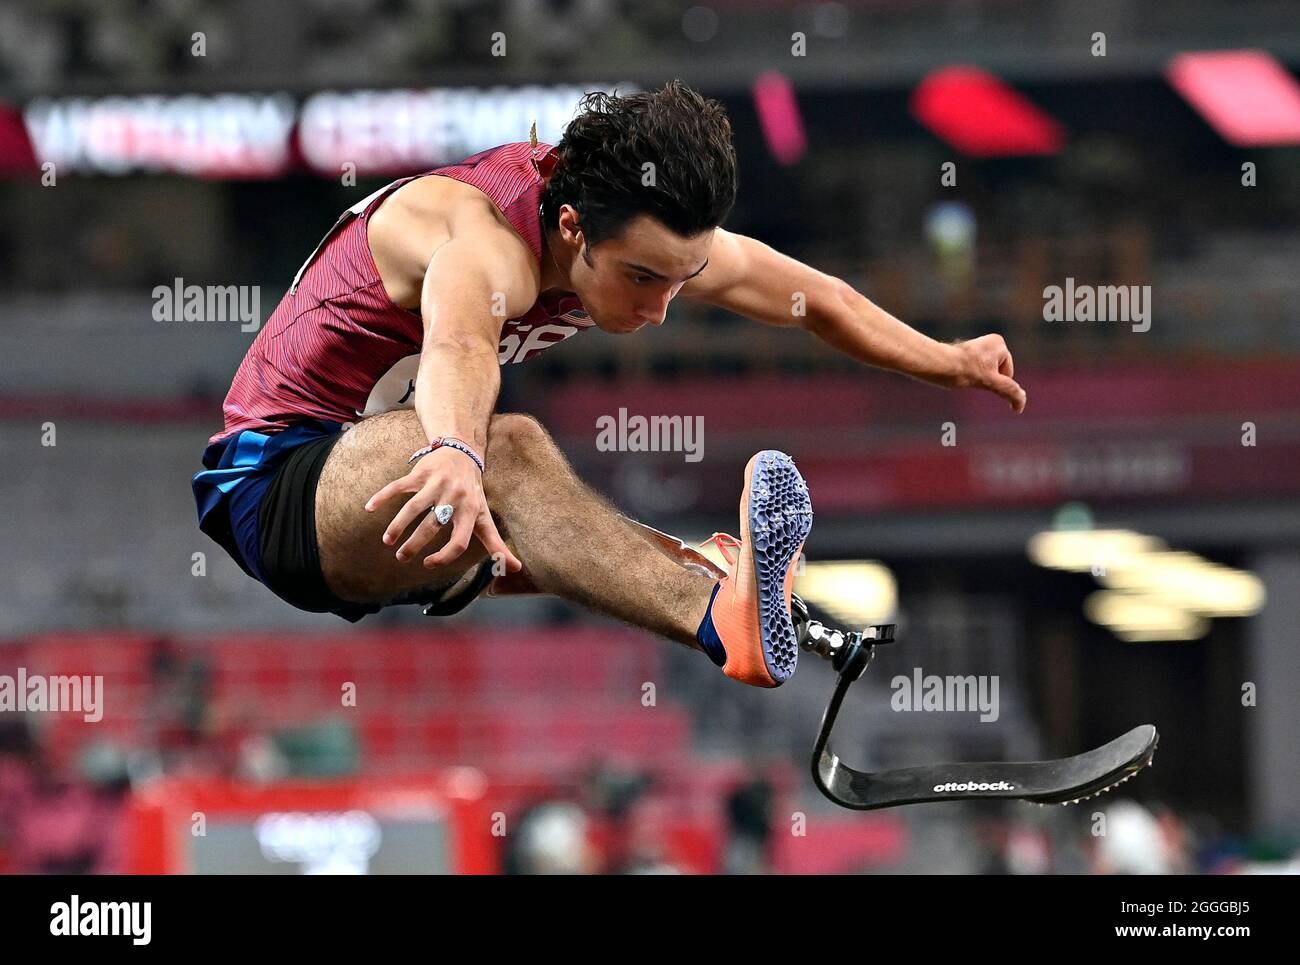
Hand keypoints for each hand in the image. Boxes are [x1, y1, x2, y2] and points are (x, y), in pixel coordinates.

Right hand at [364, 447, 522, 571]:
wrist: (463, 453)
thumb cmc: (473, 493)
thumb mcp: (485, 517)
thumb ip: (497, 545)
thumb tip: (517, 568)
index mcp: (470, 512)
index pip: (459, 541)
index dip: (444, 556)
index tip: (428, 563)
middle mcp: (453, 498)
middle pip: (431, 526)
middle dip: (414, 544)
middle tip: (402, 557)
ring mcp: (435, 485)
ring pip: (412, 508)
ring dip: (398, 526)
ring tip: (388, 541)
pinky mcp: (419, 473)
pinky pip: (398, 486)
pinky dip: (382, 497)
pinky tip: (369, 508)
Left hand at [947, 334, 1026, 412]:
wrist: (937, 364)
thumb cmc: (963, 371)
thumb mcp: (991, 382)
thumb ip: (1009, 391)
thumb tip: (1020, 405)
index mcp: (999, 342)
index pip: (1007, 374)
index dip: (995, 382)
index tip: (979, 374)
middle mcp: (989, 342)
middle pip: (996, 373)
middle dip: (985, 379)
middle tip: (970, 375)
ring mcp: (977, 347)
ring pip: (984, 374)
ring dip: (976, 378)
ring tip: (964, 374)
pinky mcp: (965, 354)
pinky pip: (974, 371)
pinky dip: (968, 376)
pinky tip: (958, 373)